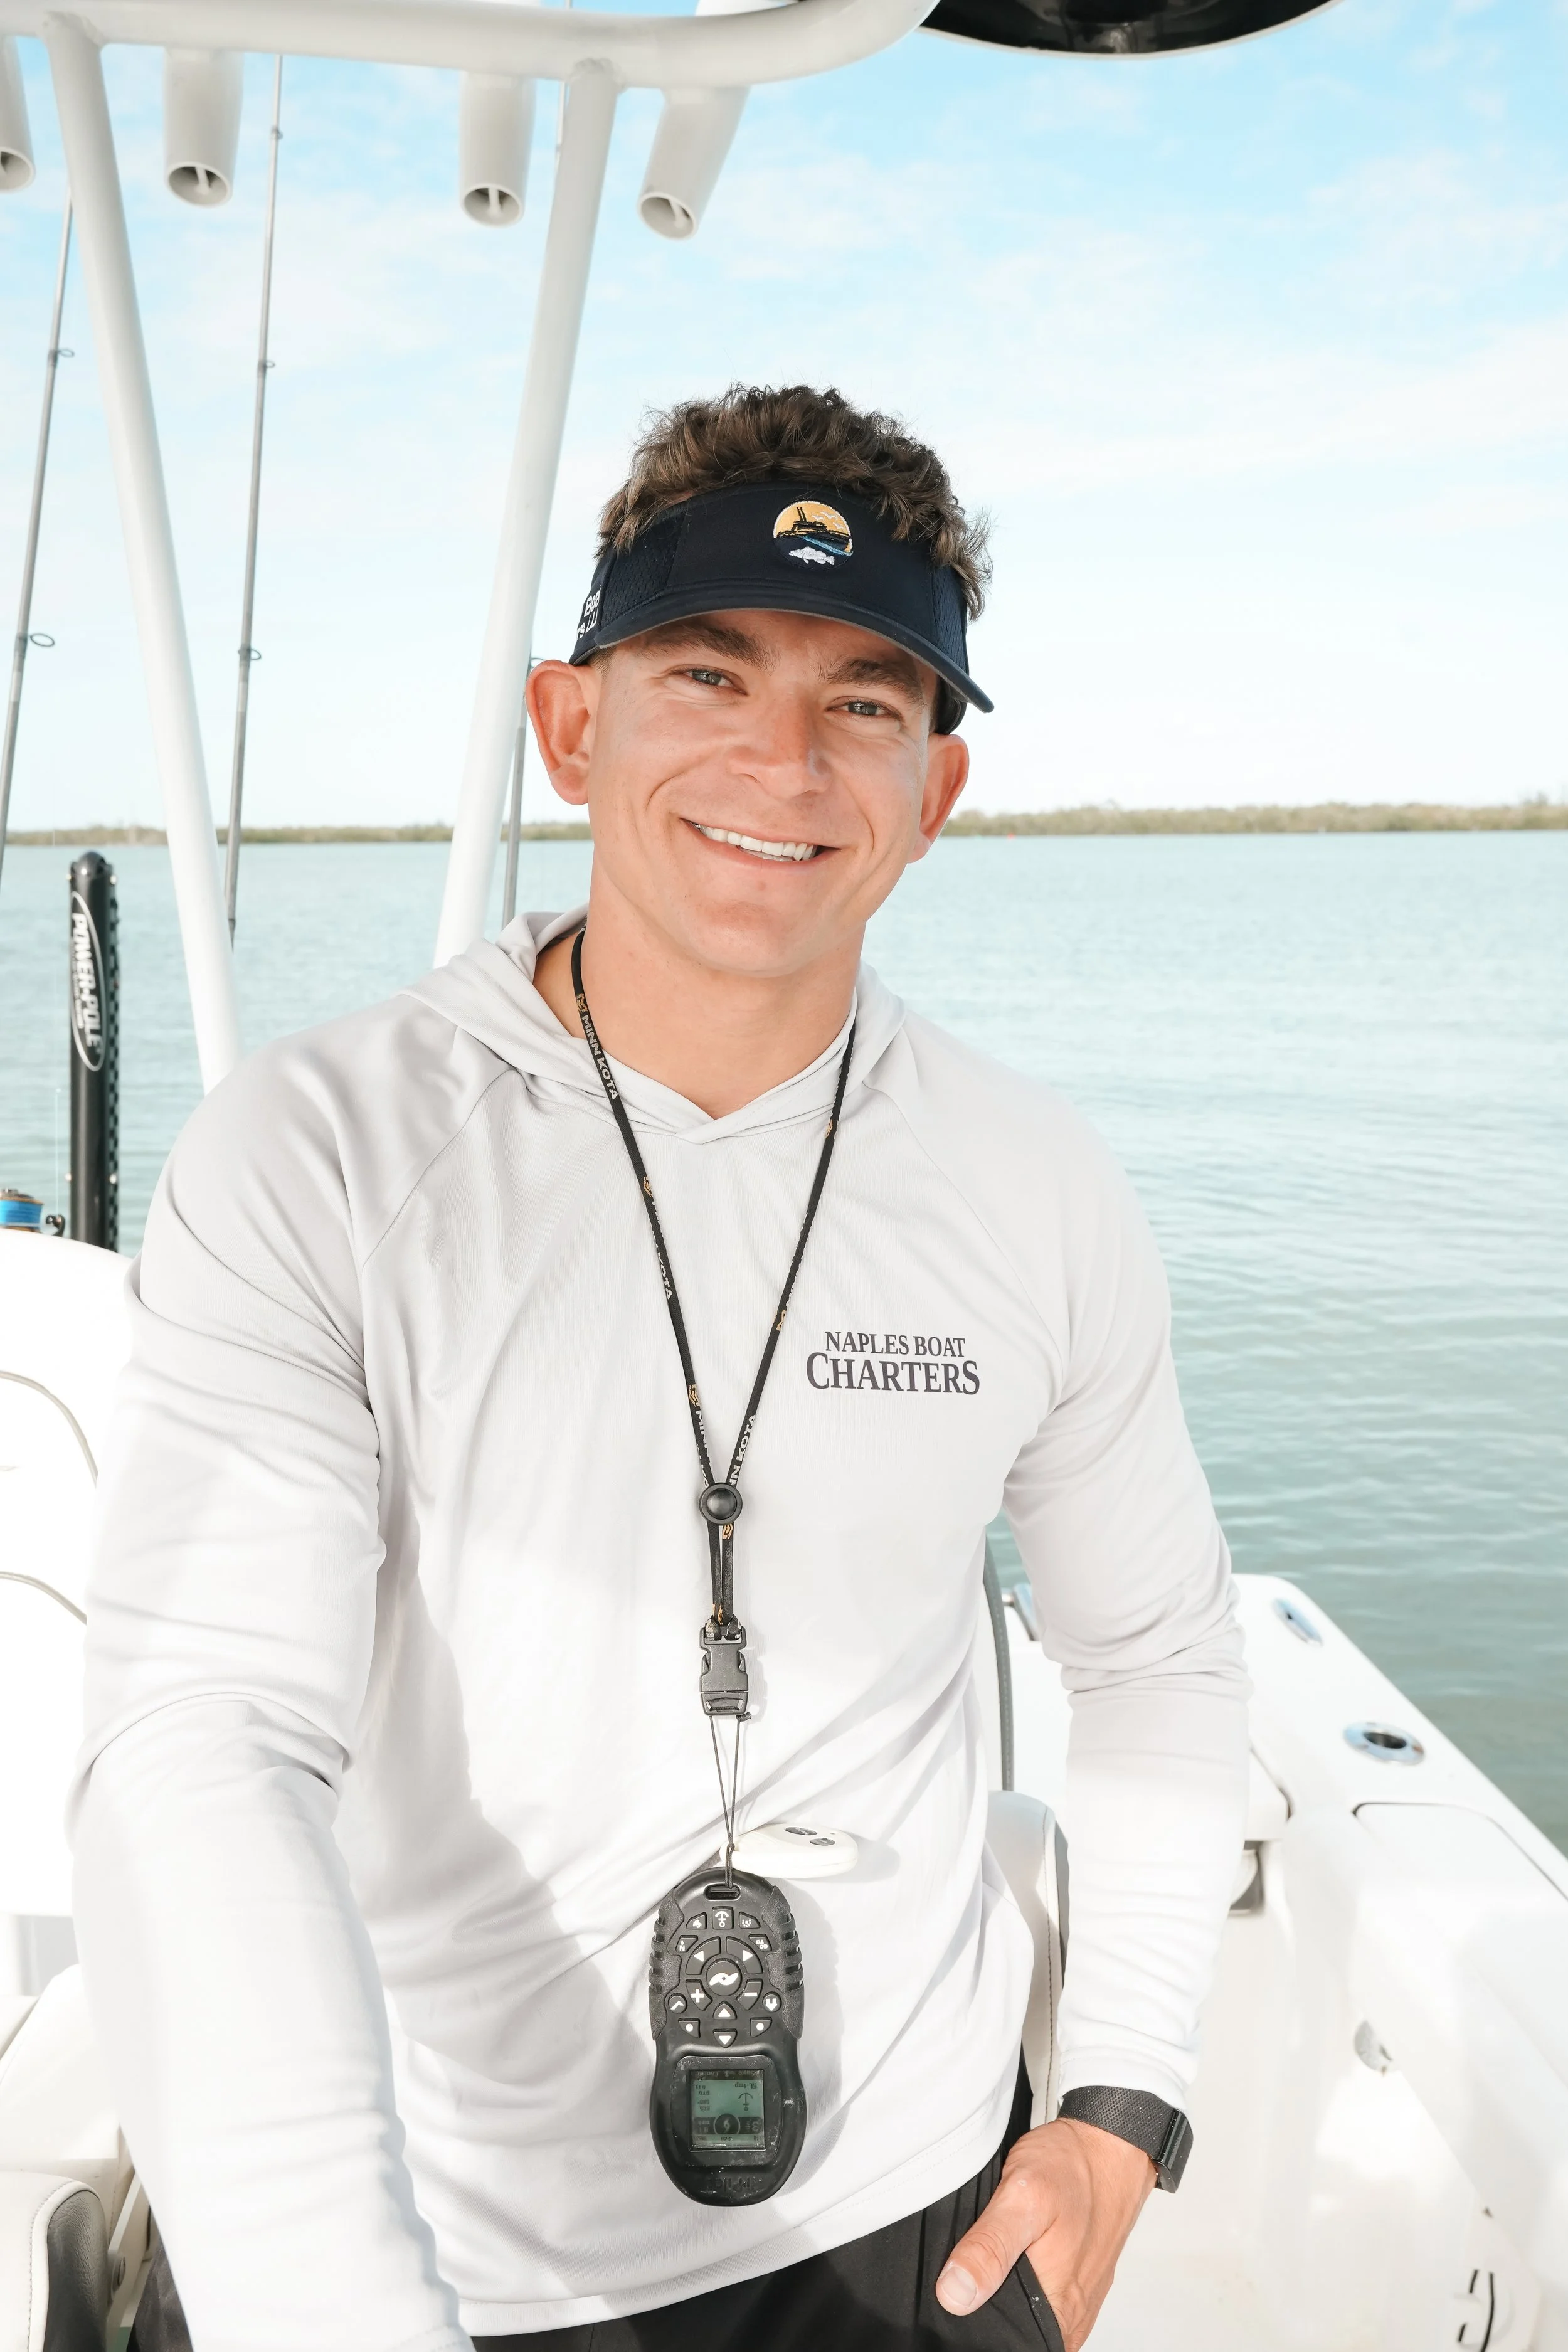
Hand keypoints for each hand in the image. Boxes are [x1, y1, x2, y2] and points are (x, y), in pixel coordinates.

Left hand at [934, 2117, 1154, 2350]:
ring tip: (992, 2252)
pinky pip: (1037, 2296)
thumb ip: (989, 2248)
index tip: (959, 2290)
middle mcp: (1070, 2316)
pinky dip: (1017, 2276)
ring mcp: (1075, 2300)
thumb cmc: (1075, 2168)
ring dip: (1000, 2288)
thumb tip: (955, 2294)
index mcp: (1058, 2311)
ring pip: (1022, 2313)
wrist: (1111, 2144)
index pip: (1003, 2344)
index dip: (974, 2324)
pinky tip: (1010, 2251)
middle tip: (975, 2259)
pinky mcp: (1074, 2282)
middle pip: (1011, 2331)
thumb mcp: (1022, 2196)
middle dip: (985, 2304)